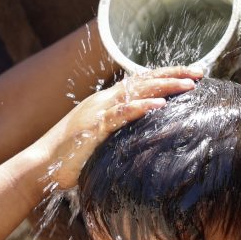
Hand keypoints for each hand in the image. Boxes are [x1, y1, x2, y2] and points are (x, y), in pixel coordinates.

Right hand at [39, 68, 199, 190]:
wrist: (41, 167)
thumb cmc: (69, 158)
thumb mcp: (98, 142)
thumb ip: (118, 135)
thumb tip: (140, 139)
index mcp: (105, 102)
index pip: (140, 82)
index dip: (165, 76)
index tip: (190, 75)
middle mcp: (102, 101)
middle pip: (143, 80)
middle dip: (173, 74)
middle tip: (199, 73)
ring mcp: (97, 112)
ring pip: (136, 92)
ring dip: (164, 87)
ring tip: (188, 85)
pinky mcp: (93, 128)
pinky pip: (121, 114)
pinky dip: (142, 107)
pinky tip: (161, 105)